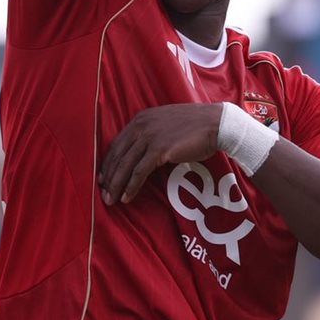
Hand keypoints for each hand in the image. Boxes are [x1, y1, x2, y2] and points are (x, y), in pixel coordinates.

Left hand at [99, 103, 222, 205]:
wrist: (216, 123)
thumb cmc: (195, 126)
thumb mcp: (165, 125)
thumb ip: (151, 134)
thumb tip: (142, 154)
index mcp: (140, 119)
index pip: (116, 144)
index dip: (108, 163)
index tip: (103, 177)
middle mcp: (141, 126)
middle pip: (117, 155)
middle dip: (108, 177)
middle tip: (103, 194)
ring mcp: (149, 137)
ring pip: (125, 165)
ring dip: (116, 185)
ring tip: (110, 200)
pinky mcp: (159, 149)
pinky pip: (139, 172)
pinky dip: (131, 186)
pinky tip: (127, 197)